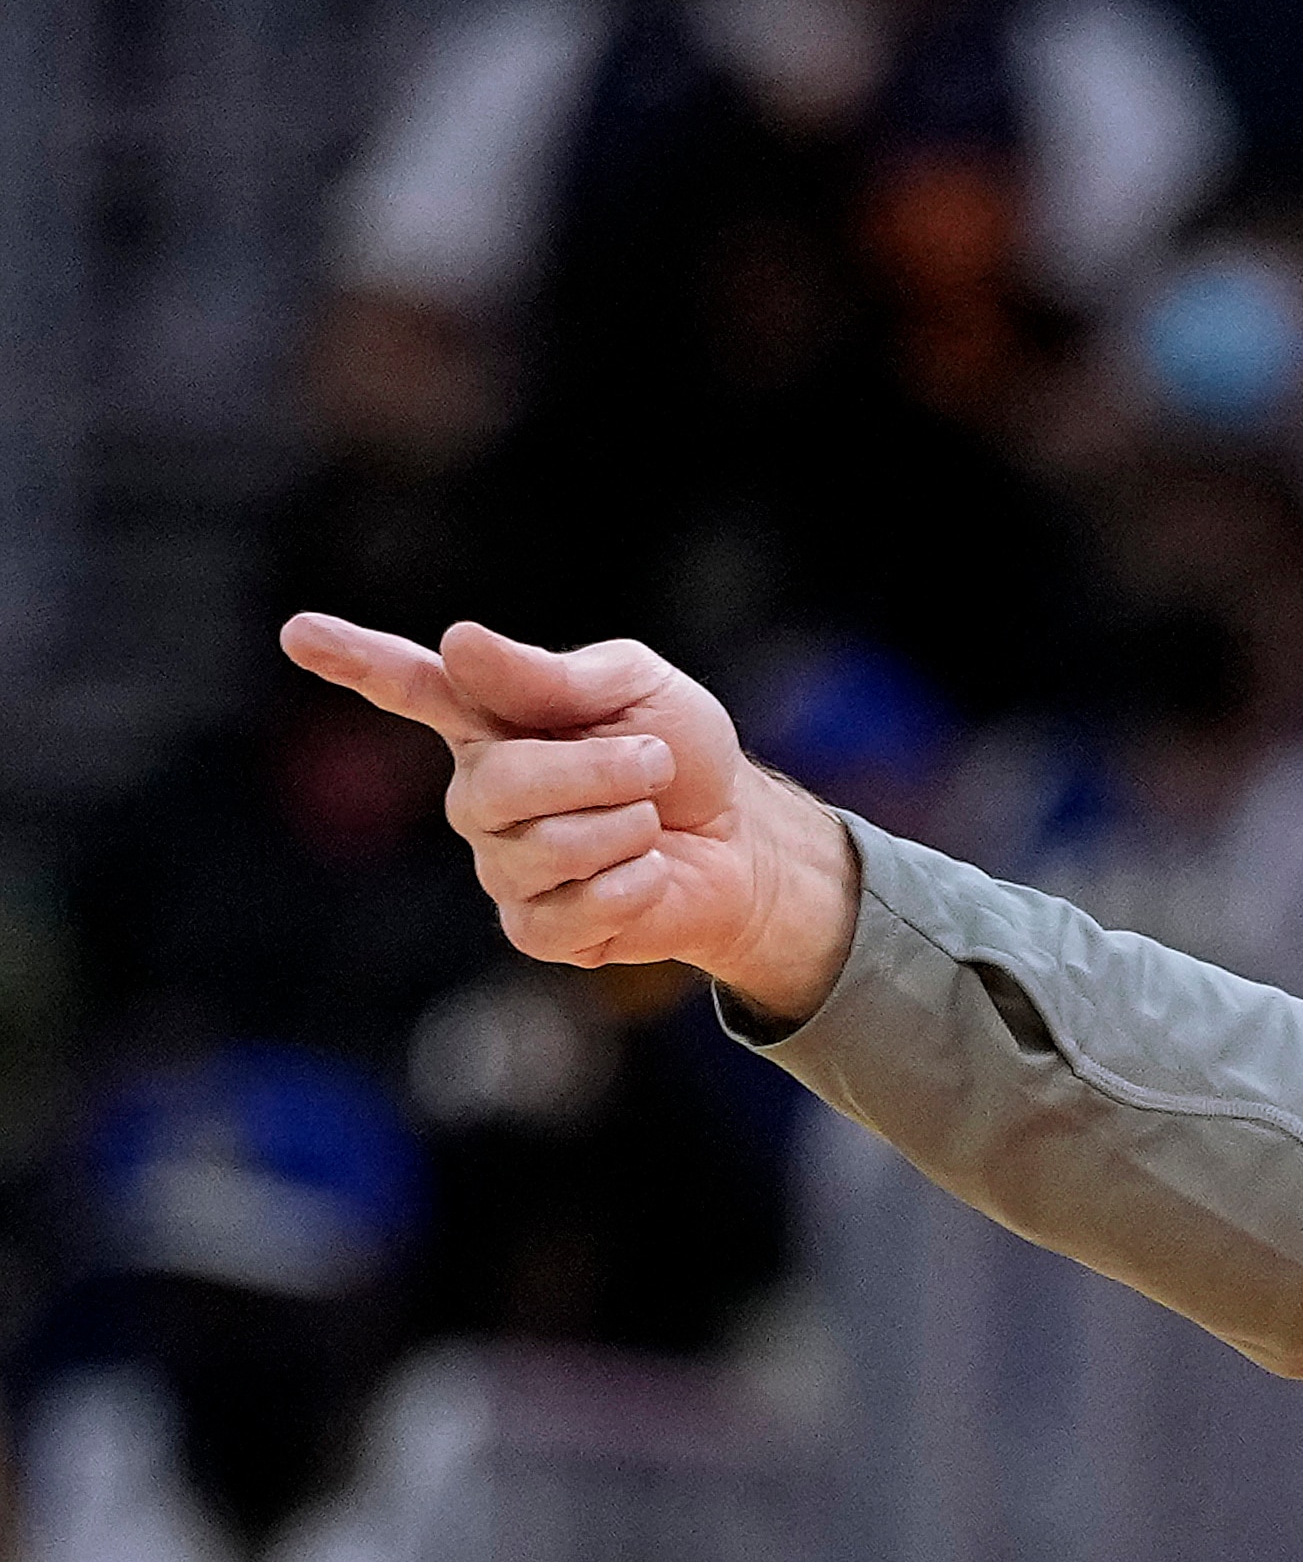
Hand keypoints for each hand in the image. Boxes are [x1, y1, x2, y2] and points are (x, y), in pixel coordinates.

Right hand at [276, 615, 860, 1022]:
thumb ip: (550, 675)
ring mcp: (501, 865)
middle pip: (499, 784)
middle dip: (597, 772)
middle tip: (656, 763)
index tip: (298, 632)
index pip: (409, 685)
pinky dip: (632, 887)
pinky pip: (569, 910)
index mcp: (490, 720)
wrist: (744, 845)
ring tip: (652, 821)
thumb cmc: (683, 757)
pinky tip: (649, 875)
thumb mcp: (636, 688)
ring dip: (625, 829)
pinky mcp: (535, 928)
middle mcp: (479, 793)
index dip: (355, 661)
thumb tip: (457, 640)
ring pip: (541, 849)